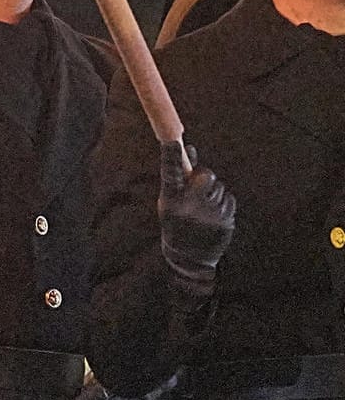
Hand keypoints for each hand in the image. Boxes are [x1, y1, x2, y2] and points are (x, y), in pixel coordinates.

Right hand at [157, 141, 233, 297]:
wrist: (188, 257)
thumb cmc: (177, 222)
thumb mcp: (170, 201)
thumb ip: (180, 176)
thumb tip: (189, 148)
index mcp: (170, 199)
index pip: (170, 173)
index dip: (171, 156)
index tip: (173, 142)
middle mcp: (189, 205)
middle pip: (206, 175)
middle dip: (205, 175)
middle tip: (199, 184)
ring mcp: (208, 214)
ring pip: (219, 187)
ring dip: (214, 192)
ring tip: (205, 207)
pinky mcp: (225, 221)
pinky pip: (229, 199)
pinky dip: (223, 202)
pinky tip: (214, 213)